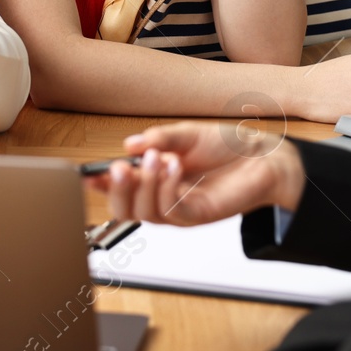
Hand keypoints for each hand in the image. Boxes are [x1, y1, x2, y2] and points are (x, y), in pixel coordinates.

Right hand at [83, 122, 305, 225]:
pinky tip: (174, 167)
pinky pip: (173, 212)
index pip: (118, 188)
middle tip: (119, 167)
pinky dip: (167, 189)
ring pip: (145, 213)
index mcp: (153, 178)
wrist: (262, 156)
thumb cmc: (226, 146)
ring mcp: (179, 210)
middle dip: (116, 190)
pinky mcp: (198, 216)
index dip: (101, 183)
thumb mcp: (187, 134)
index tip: (89, 173)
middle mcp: (162, 197)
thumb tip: (129, 144)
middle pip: (124, 209)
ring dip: (145, 185)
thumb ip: (160, 138)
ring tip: (155, 157)